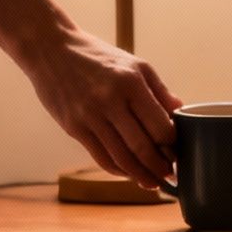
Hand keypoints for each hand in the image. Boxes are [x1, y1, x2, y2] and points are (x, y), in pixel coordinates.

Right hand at [16, 27, 182, 190]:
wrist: (50, 49)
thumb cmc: (98, 56)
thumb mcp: (134, 64)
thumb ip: (159, 90)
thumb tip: (181, 113)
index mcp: (131, 83)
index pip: (160, 126)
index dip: (173, 145)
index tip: (179, 152)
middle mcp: (110, 101)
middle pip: (142, 147)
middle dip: (160, 167)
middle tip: (171, 177)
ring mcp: (89, 116)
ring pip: (121, 158)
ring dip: (140, 175)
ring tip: (153, 183)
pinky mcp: (73, 127)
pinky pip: (100, 157)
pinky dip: (118, 170)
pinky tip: (128, 173)